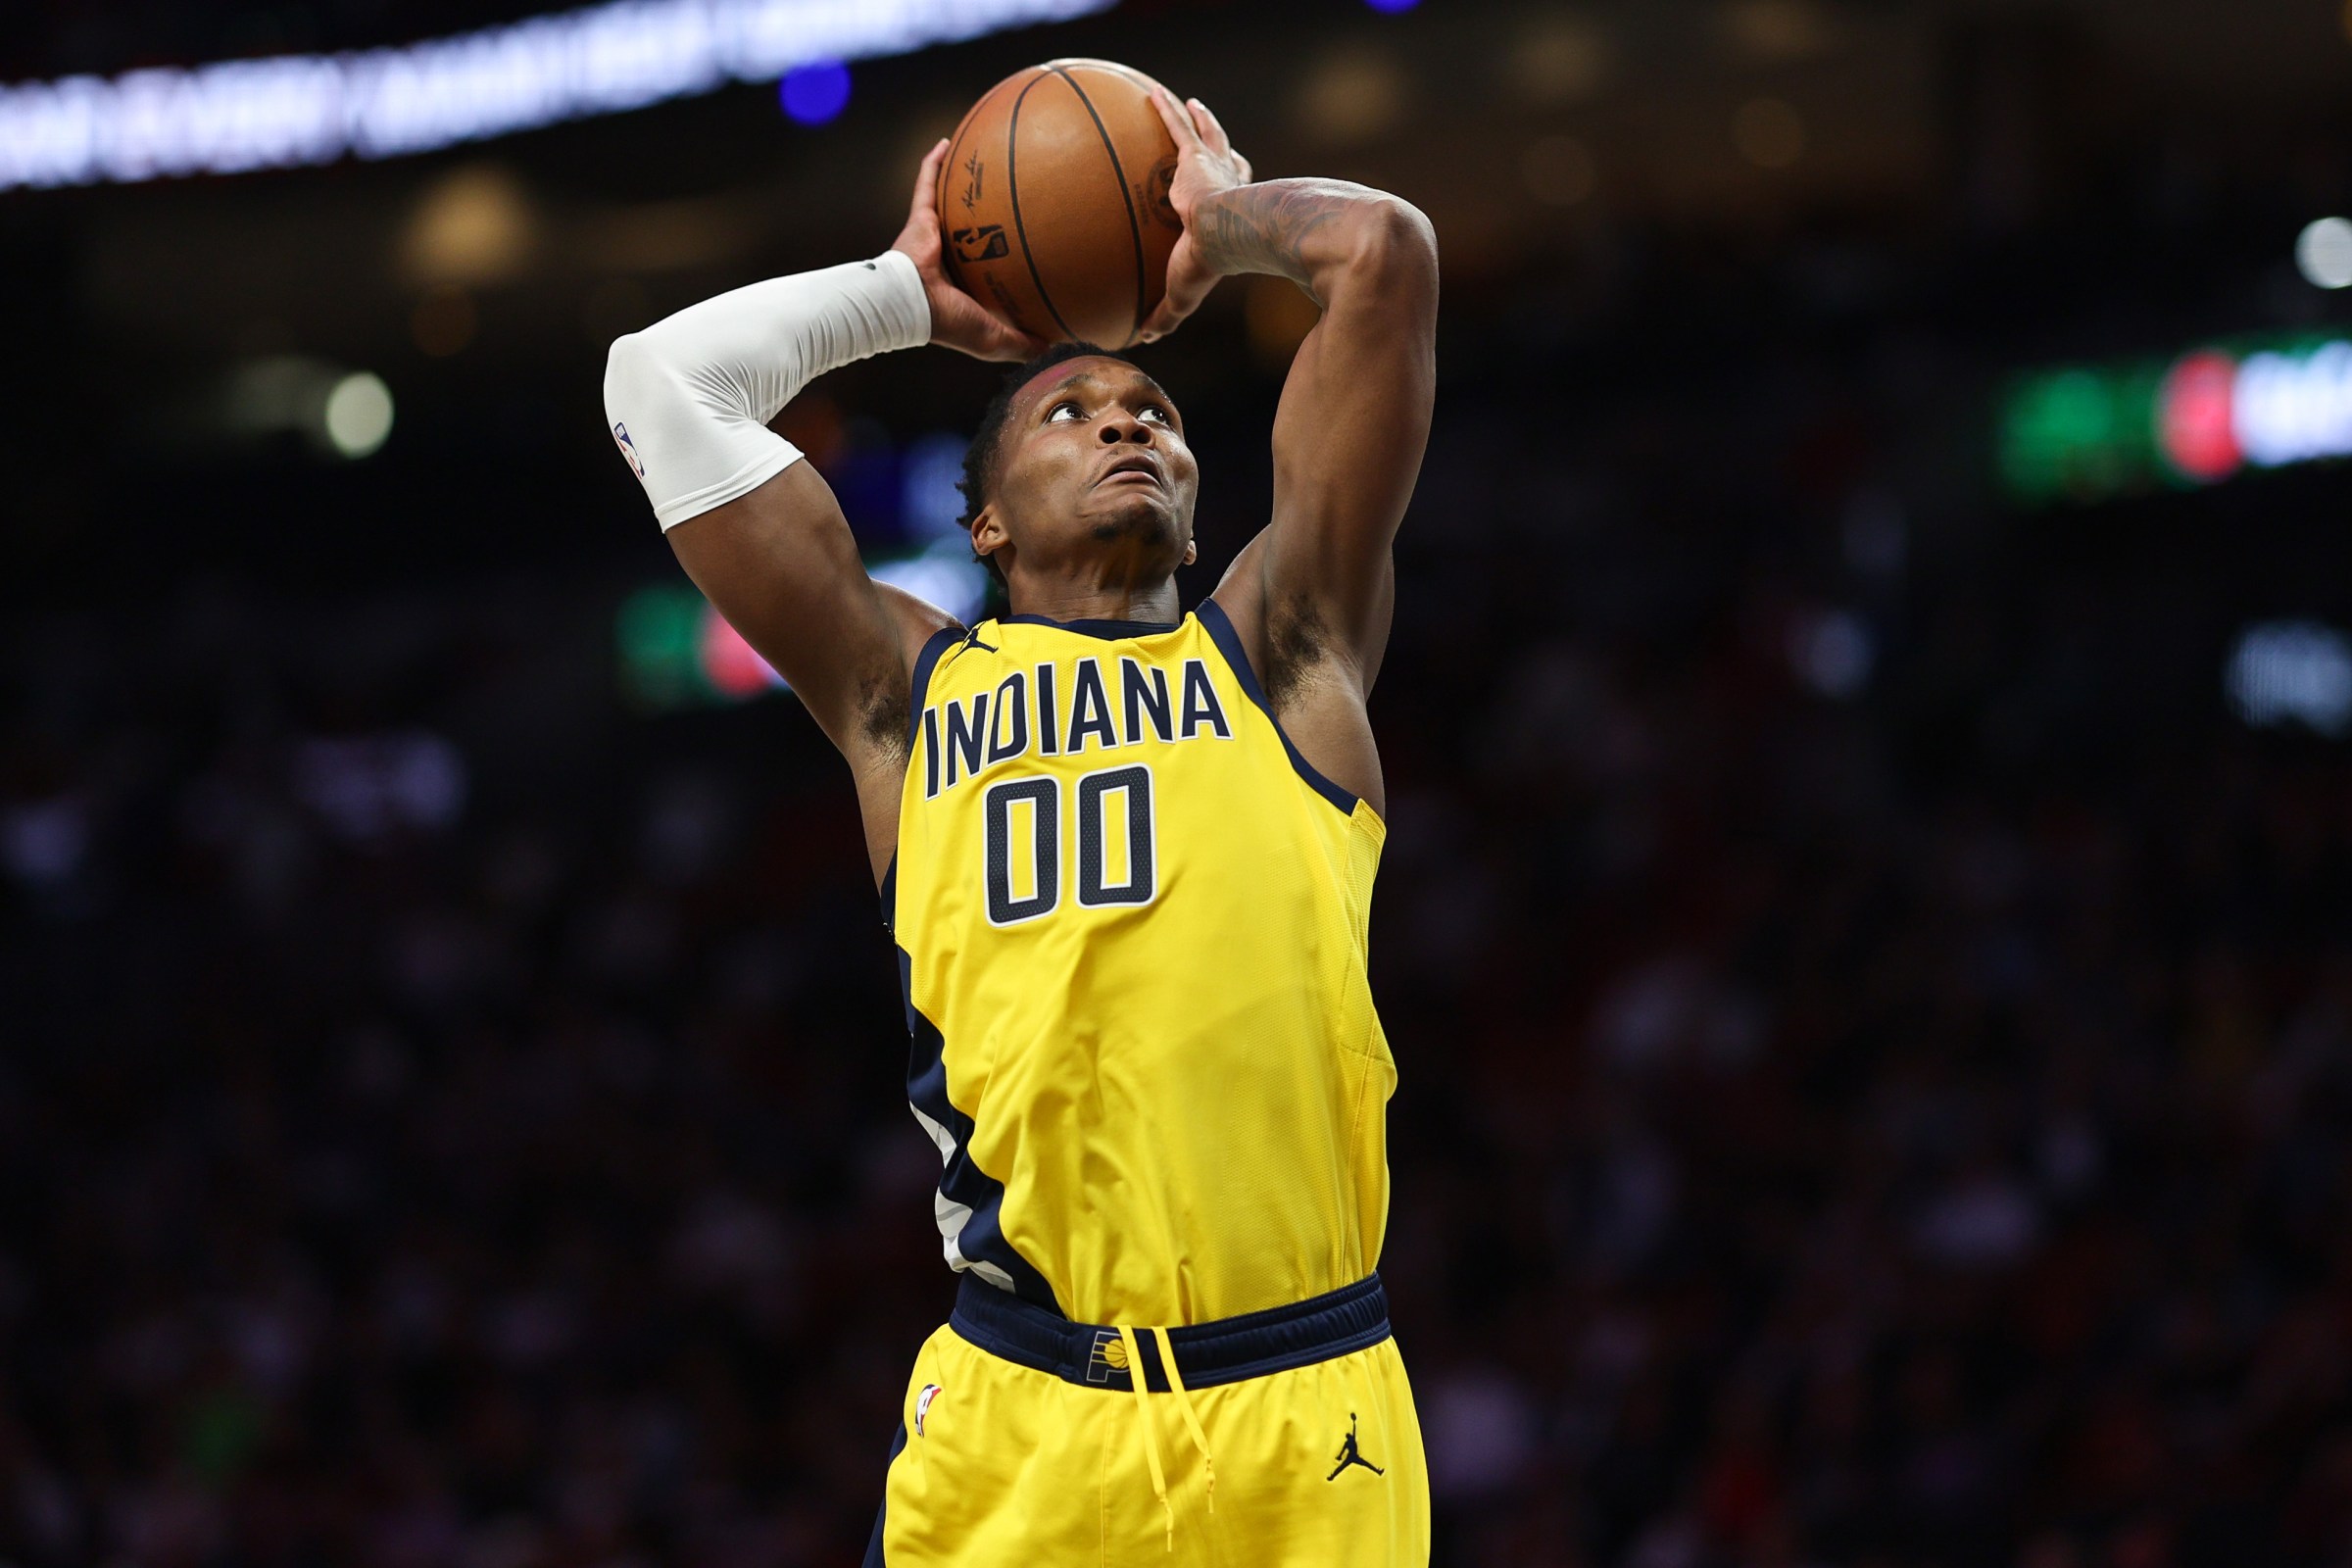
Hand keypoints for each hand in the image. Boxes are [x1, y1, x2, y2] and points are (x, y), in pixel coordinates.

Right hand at [892, 139, 1046, 362]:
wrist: (911, 303)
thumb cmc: (950, 321)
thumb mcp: (994, 338)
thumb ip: (1023, 343)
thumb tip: (1055, 345)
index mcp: (964, 282)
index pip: (989, 266)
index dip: (1005, 257)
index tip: (1028, 245)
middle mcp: (950, 255)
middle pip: (972, 228)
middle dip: (987, 214)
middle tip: (1013, 196)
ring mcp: (934, 234)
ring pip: (950, 202)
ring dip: (960, 183)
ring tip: (980, 163)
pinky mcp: (920, 217)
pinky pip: (926, 183)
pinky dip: (932, 163)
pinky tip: (946, 142)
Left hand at [1137, 89, 1251, 343]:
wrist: (1226, 234)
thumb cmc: (1208, 265)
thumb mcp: (1182, 295)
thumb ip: (1164, 313)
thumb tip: (1142, 337)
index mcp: (1231, 216)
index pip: (1234, 200)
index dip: (1233, 192)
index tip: (1229, 185)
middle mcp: (1229, 187)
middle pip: (1228, 162)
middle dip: (1222, 150)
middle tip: (1214, 140)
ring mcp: (1213, 169)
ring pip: (1205, 137)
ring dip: (1199, 121)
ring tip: (1191, 104)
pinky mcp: (1194, 158)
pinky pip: (1176, 127)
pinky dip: (1167, 110)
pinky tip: (1153, 93)